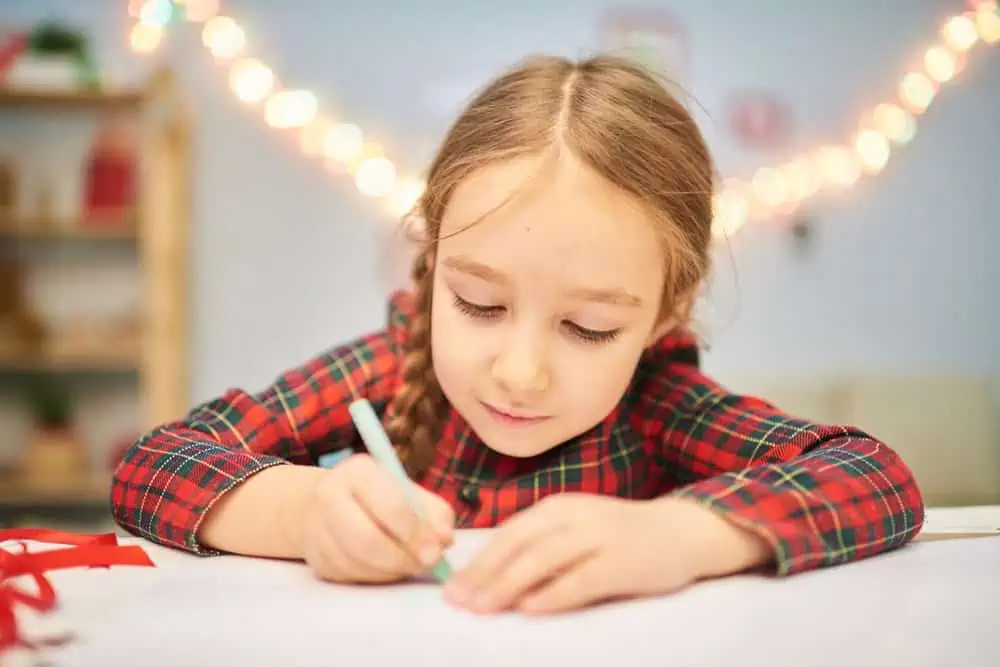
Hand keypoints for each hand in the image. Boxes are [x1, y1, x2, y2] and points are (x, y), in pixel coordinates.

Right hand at [300, 453, 454, 583]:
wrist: (325, 502)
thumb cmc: (378, 495)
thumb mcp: (409, 491)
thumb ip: (433, 513)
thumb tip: (444, 540)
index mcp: (358, 471)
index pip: (390, 507)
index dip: (416, 534)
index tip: (435, 552)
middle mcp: (329, 495)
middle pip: (367, 540)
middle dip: (402, 559)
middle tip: (424, 565)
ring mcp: (316, 528)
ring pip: (357, 564)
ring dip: (390, 571)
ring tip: (407, 564)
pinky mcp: (314, 557)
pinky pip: (349, 577)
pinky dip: (374, 577)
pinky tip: (384, 566)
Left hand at [444, 494, 767, 613]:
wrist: (683, 530)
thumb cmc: (620, 537)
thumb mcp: (575, 530)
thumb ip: (539, 546)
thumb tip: (488, 578)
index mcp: (556, 508)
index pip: (507, 534)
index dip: (477, 562)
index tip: (452, 589)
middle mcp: (574, 516)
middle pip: (519, 544)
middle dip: (484, 574)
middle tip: (459, 603)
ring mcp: (599, 536)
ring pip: (544, 559)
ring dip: (509, 584)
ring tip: (485, 608)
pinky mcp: (623, 561)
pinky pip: (582, 579)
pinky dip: (554, 593)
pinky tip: (532, 608)